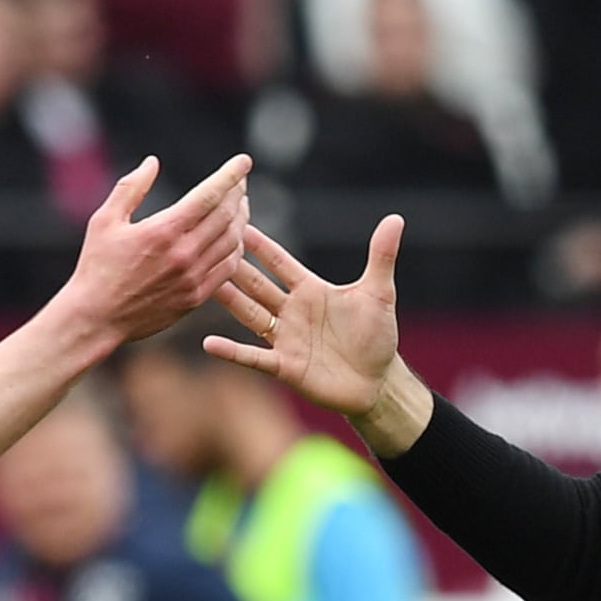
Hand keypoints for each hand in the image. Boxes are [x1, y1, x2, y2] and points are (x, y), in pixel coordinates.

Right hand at [52, 153, 254, 347]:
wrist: (96, 318)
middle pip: (227, 216)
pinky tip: (233, 238)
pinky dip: (236, 248)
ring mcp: (192, 278)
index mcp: (163, 231)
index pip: (209, 195)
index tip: (244, 161)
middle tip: (239, 182)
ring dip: (241, 219)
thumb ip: (131, 188)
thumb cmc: (96, 267)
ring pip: (232, 241)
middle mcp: (183, 254)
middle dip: (237, 194)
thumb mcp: (104, 220)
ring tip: (239, 206)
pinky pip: (228, 268)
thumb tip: (152, 162)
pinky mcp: (195, 298)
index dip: (230, 175)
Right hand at [206, 220, 422, 445]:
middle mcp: (292, 311)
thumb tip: (395, 218)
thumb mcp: (379, 293)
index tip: (238, 224)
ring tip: (204, 285)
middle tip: (209, 247)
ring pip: (251, 315)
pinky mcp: (285, 367)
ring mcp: (286, 339)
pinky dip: (232, 352)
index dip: (261, 246)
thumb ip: (381, 256)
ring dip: (229, 301)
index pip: (280, 262)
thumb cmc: (377, 335)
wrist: (378, 381)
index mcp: (311, 290)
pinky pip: (254, 357)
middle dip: (235, 268)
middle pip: (257, 285)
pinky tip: (209, 344)